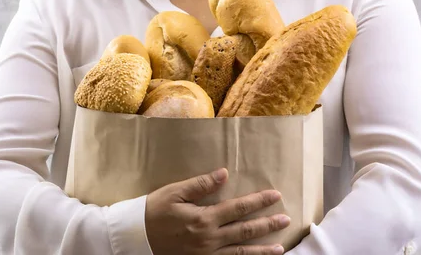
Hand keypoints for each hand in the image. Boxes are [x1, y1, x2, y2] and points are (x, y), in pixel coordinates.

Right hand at [145, 168, 289, 254]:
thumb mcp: (175, 193)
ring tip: (280, 248)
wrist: (135, 238)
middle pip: (245, 231)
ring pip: (240, 253)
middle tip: (286, 219)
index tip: (275, 195)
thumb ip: (201, 184)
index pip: (238, 208)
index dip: (258, 201)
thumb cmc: (154, 211)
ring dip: (262, 250)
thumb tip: (224, 173)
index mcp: (204, 219)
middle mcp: (209, 239)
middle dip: (267, 224)